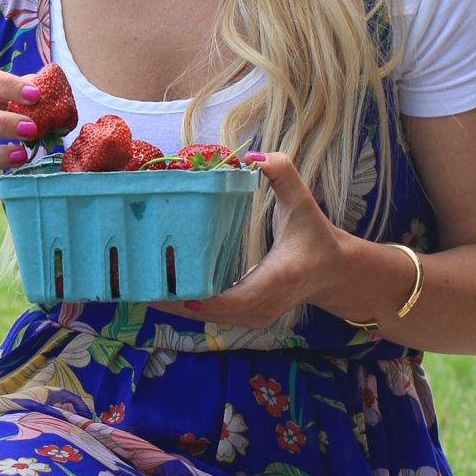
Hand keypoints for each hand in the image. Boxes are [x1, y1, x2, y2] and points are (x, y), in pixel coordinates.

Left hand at [158, 151, 346, 327]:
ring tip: (144, 289)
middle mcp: (264, 305)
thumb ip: (283, 174)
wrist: (333, 273)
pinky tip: (165, 294)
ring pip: (210, 318)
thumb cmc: (315, 236)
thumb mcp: (303, 202)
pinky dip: (189, 308)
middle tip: (142, 286)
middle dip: (177, 302)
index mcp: (277, 278)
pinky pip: (214, 316)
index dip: (206, 299)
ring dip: (178, 307)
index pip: (239, 297)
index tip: (177, 293)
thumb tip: (254, 157)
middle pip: (213, 312)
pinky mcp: (248, 319)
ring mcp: (256, 316)